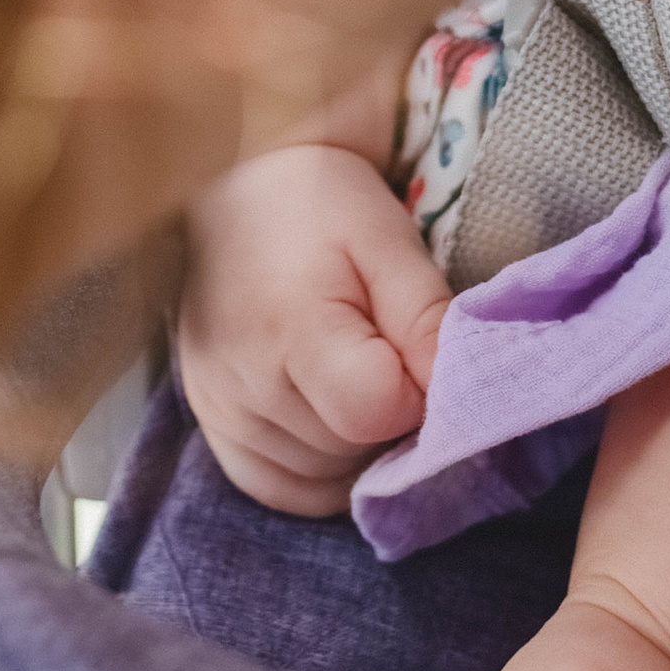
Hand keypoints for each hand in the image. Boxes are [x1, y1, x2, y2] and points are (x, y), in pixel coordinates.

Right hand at [176, 141, 451, 513]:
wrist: (239, 183)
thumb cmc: (323, 204)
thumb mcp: (388, 242)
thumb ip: (426, 321)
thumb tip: (460, 397)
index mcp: (290, 328)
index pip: (376, 413)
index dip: (416, 391)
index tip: (415, 350)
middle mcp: (243, 382)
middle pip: (350, 450)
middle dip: (390, 417)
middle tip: (390, 352)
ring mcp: (218, 409)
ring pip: (322, 475)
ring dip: (357, 443)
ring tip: (358, 371)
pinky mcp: (209, 423)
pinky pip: (279, 487)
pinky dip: (320, 470)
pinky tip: (332, 417)